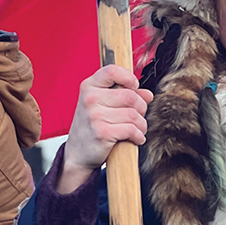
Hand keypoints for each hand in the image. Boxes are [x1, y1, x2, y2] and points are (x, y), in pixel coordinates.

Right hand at [58, 65, 153, 193]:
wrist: (77, 153)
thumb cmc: (92, 126)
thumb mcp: (103, 106)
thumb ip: (125, 95)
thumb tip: (148, 94)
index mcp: (89, 86)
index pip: (112, 71)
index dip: (129, 78)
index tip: (135, 87)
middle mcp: (90, 99)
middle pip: (130, 96)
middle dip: (141, 108)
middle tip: (138, 116)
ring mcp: (94, 116)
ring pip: (134, 115)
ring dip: (142, 124)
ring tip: (138, 130)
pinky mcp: (102, 132)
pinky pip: (132, 130)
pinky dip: (139, 136)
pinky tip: (136, 138)